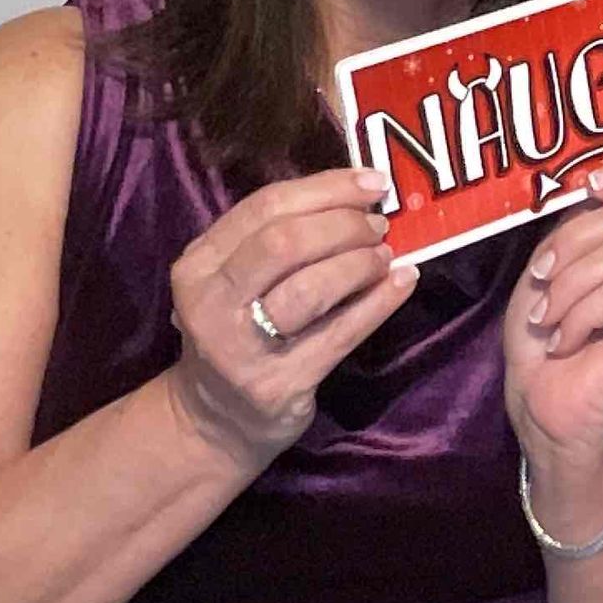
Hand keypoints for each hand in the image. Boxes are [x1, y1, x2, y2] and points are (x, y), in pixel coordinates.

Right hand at [166, 166, 414, 468]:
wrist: (216, 420)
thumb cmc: (237, 331)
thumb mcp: (233, 280)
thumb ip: (276, 238)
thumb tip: (357, 194)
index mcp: (198, 264)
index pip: (264, 207)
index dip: (326, 188)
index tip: (372, 182)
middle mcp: (210, 303)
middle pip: (285, 243)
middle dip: (343, 225)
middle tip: (378, 225)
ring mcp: (241, 348)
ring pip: (311, 288)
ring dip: (360, 263)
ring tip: (386, 255)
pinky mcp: (278, 384)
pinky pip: (341, 334)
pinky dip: (380, 302)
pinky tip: (404, 281)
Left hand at [505, 163, 602, 509]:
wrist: (545, 412)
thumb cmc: (543, 344)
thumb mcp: (547, 271)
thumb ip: (572, 230)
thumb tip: (587, 190)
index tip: (590, 184)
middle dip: (573, 242)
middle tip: (542, 281)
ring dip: (570, 285)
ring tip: (548, 319)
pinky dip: (580, 315)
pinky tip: (565, 341)